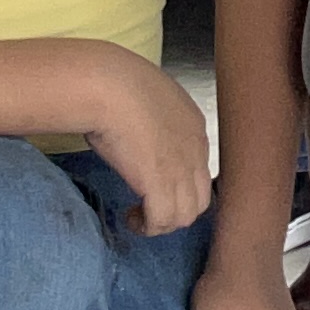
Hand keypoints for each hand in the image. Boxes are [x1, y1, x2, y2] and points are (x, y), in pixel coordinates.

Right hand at [81, 45, 218, 235]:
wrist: (109, 86)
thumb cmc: (116, 83)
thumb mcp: (147, 98)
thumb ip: (152, 119)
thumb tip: (137, 134)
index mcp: (194, 125)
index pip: (199, 170)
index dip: (179, 184)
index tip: (155, 185)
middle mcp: (195, 150)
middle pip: (200, 199)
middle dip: (176, 210)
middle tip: (149, 207)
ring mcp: (181, 169)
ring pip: (185, 216)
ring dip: (162, 223)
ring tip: (138, 217)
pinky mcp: (160, 185)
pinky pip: (162, 221)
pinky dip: (147, 226)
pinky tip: (130, 218)